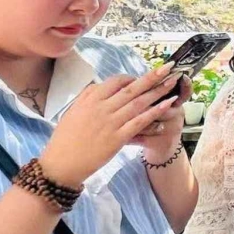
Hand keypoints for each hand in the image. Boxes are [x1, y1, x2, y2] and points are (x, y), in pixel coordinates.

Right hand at [40, 65, 180, 185]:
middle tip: (170, 67)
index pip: (115, 81)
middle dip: (153, 77)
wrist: (60, 165)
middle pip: (132, 88)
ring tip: (173, 82)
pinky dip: (155, 111)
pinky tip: (167, 104)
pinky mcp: (118, 138)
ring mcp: (111, 122)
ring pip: (139, 103)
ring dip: (158, 91)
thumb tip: (100, 85)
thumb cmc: (65, 140)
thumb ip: (87, 96)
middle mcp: (102, 108)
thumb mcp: (72, 112)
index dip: (131, 78)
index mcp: (90, 99)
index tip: (140, 78)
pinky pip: (140, 121)